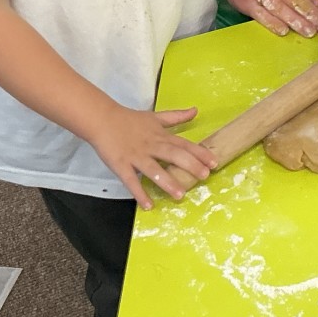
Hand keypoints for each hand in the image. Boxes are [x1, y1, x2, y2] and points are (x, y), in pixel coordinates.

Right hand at [90, 105, 217, 210]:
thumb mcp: (156, 117)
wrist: (102, 119)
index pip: (184, 144)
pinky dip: (139, 193)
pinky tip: (148, 206)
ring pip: (154, 170)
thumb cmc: (130, 120)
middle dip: (190, 166)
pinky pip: (131, 181)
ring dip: (167, 182)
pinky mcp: (121, 165)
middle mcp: (152, 146)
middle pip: (173, 155)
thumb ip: (177, 116)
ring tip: (180, 195)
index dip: (200, 153)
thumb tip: (196, 110)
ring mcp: (136, 156)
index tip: (214, 163)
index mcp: (161, 136)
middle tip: (204, 177)